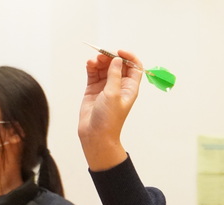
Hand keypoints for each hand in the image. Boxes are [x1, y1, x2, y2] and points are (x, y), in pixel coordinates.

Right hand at [78, 50, 141, 170]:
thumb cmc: (109, 119)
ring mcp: (106, 87)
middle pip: (117, 64)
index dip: (128, 57)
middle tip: (102, 55)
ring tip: (93, 61)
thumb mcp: (113, 94)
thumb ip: (115, 75)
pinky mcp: (94, 89)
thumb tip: (117, 59)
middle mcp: (119, 86)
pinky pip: (94, 73)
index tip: (119, 52)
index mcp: (129, 88)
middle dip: (110, 57)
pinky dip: (92, 66)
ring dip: (99, 61)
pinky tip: (89, 64)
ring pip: (104, 67)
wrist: (95, 134)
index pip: (134, 67)